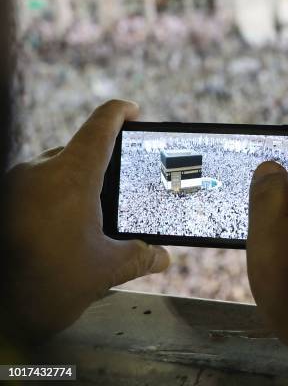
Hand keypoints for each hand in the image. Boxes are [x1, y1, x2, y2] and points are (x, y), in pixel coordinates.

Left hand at [4, 100, 169, 339]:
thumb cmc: (51, 284)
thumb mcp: (108, 270)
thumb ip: (142, 256)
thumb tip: (163, 257)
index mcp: (71, 176)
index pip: (100, 126)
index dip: (120, 113)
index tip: (132, 112)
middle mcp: (38, 171)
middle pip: (77, 150)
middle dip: (99, 165)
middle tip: (116, 187)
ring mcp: (14, 184)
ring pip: (53, 170)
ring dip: (73, 184)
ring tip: (88, 215)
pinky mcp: (3, 200)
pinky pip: (33, 186)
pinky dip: (51, 197)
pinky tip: (60, 226)